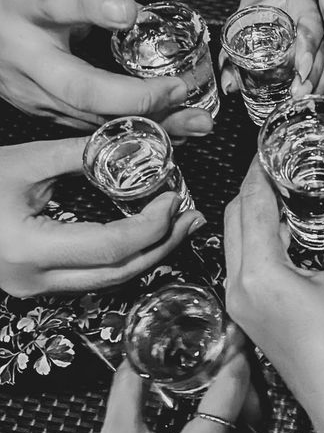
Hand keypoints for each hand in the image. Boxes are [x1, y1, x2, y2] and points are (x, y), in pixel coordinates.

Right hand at [0, 0, 212, 136]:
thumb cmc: (19, 0)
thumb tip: (137, 15)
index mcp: (28, 7)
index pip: (59, 2)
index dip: (95, 6)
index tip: (128, 11)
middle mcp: (27, 58)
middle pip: (81, 87)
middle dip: (137, 98)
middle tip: (180, 90)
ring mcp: (32, 94)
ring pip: (92, 118)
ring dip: (148, 124)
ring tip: (193, 122)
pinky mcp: (42, 114)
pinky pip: (90, 129)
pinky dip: (132, 132)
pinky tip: (170, 134)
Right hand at [0, 139, 204, 296]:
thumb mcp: (23, 162)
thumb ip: (80, 155)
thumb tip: (132, 144)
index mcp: (30, 249)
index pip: (112, 247)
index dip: (152, 224)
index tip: (174, 197)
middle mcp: (35, 279)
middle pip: (120, 272)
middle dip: (163, 243)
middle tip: (191, 216)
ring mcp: (35, 288)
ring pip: (110, 279)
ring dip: (148, 252)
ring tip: (177, 223)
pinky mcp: (37, 283)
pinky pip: (93, 276)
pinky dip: (123, 255)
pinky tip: (142, 233)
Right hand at [76, 343, 252, 432]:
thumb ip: (127, 394)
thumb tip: (132, 361)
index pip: (234, 388)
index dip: (236, 355)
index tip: (234, 332)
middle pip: (256, 408)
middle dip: (246, 376)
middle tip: (231, 351)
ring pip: (259, 432)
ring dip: (248, 403)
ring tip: (227, 379)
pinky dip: (244, 429)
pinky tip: (223, 419)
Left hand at [222, 0, 323, 97]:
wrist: (268, 8)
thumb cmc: (257, 13)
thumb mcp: (243, 24)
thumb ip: (233, 50)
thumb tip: (229, 84)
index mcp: (303, 1)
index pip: (311, 24)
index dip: (308, 47)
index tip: (301, 69)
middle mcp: (319, 19)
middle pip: (322, 48)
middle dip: (313, 74)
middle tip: (298, 92)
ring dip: (316, 84)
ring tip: (301, 99)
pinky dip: (317, 87)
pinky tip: (307, 99)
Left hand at [224, 158, 323, 432]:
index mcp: (258, 274)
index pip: (252, 202)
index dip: (261, 167)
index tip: (274, 143)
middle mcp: (239, 287)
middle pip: (236, 217)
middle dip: (256, 185)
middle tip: (284, 161)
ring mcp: (242, 305)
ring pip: (238, 241)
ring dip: (258, 212)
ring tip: (290, 189)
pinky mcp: (252, 317)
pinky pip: (246, 264)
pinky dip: (262, 239)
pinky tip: (293, 233)